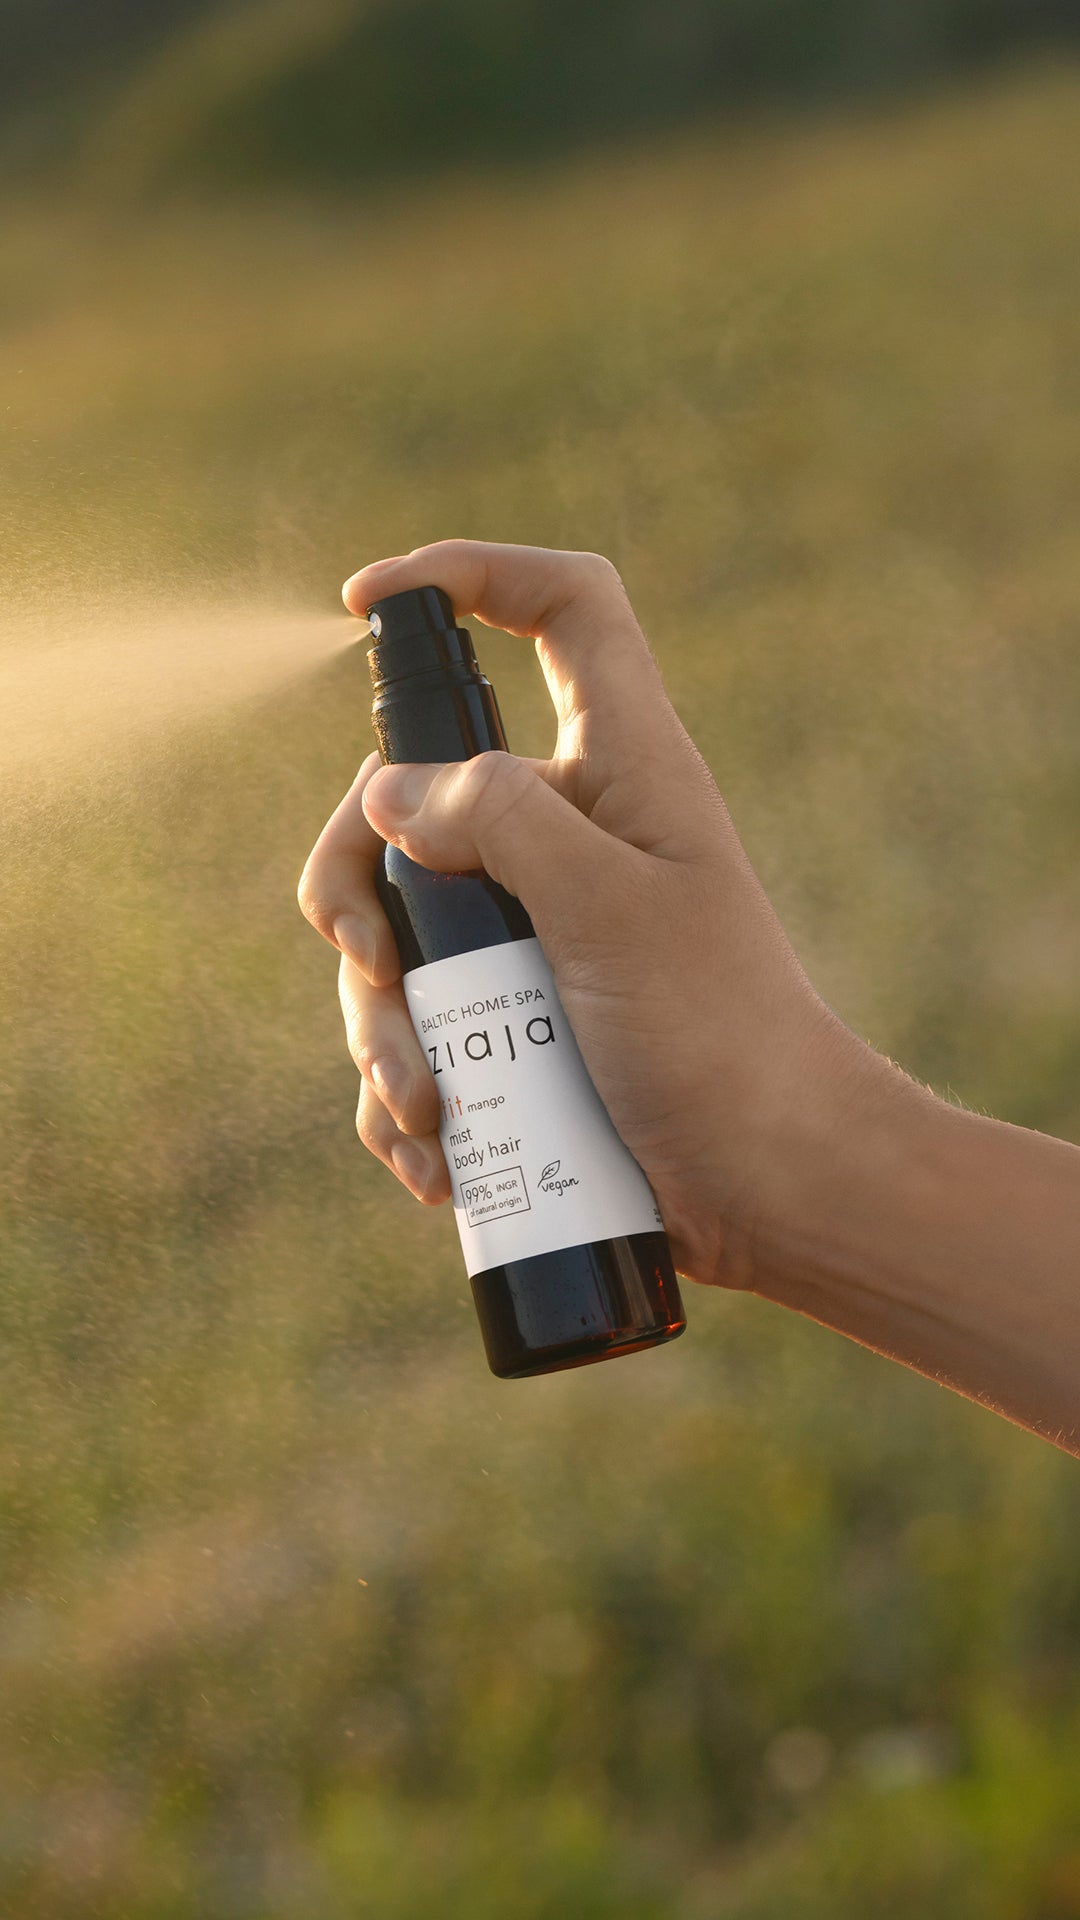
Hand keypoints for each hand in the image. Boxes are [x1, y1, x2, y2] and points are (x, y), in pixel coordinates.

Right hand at [298, 539, 892, 1290]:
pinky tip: (433, 1160)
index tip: (363, 600)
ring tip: (431, 1112)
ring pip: (396, 932)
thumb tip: (388, 792)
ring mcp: (534, 931)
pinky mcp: (515, 1024)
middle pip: (409, 798)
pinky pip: (416, 1030)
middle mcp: (569, 837)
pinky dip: (405, 1090)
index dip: (471, 572)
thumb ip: (504, 821)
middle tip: (380, 970)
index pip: (562, 611)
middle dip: (358, 887)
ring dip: (383, 1028)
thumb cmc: (722, 1038)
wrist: (774, 1185)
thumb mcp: (612, 910)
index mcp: (621, 770)